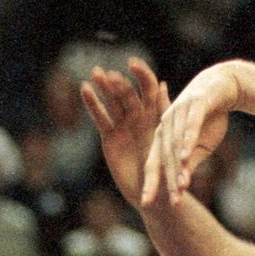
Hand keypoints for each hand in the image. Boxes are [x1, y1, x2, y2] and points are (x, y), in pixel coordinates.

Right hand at [81, 59, 169, 206]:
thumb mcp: (169, 138)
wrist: (155, 192)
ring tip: (95, 73)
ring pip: (113, 102)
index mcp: (157, 114)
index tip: (133, 63)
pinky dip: (93, 103)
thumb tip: (164, 86)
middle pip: (128, 94)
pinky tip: (85, 89)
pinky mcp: (110, 136)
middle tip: (109, 72)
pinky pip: (101, 117)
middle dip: (119, 82)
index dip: (142, 75)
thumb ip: (164, 112)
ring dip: (104, 87)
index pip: (148, 89)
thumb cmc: (169, 169)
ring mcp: (123, 124)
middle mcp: (139, 116)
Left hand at [141, 63, 240, 205]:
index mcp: (163, 136)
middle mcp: (166, 125)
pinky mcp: (195, 104)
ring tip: (180, 186)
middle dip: (168, 182)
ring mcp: (179, 113)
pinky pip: (190, 125)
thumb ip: (188, 162)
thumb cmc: (208, 118)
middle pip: (164, 157)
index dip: (150, 184)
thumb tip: (182, 185)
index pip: (154, 164)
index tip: (146, 205)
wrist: (223, 87)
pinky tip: (186, 155)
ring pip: (176, 144)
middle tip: (172, 203)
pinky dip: (187, 141)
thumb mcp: (199, 146)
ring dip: (178, 166)